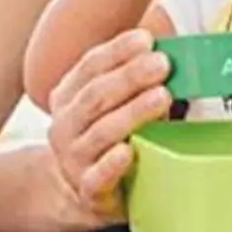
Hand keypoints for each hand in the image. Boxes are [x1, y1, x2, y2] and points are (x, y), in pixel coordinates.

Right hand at [47, 29, 171, 215]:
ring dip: (133, 112)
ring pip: (101, 132)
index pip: (90, 66)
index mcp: (68, 97)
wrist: (76, 192)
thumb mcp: (107, 106)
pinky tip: (128, 151)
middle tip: (163, 64)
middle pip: (96, 96)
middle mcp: (65, 126)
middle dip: (131, 77)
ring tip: (163, 97)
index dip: (117, 51)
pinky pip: (98, 177)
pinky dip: (113, 164)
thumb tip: (166, 54)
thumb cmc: (101, 140)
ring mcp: (74, 159)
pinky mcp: (88, 191)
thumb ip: (128, 82)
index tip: (146, 39)